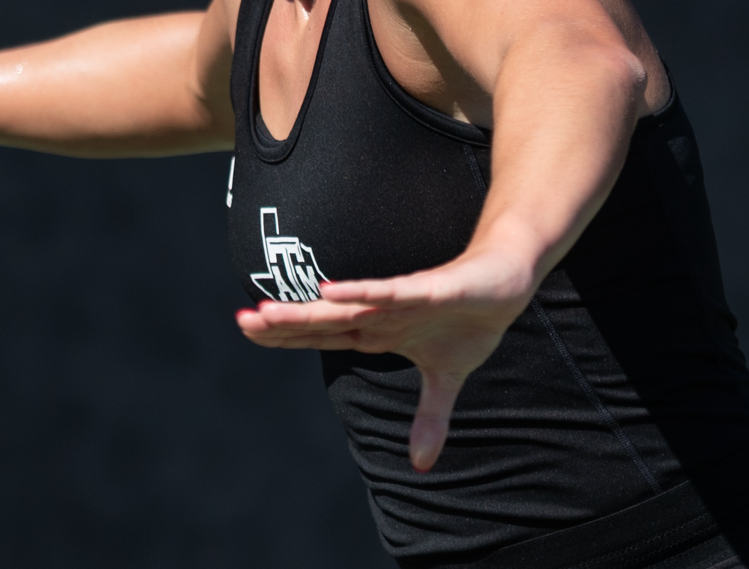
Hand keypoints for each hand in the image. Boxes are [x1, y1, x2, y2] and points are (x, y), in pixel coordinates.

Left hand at [234, 247, 535, 470]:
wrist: (506, 282)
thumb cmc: (468, 321)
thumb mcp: (447, 379)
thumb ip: (429, 418)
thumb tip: (421, 466)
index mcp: (378, 331)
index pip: (323, 336)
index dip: (287, 336)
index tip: (248, 331)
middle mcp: (380, 313)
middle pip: (323, 321)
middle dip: (283, 322)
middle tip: (242, 322)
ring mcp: (400, 299)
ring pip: (347, 306)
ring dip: (309, 309)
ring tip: (269, 310)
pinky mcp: (428, 288)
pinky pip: (390, 291)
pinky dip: (362, 292)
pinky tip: (331, 291)